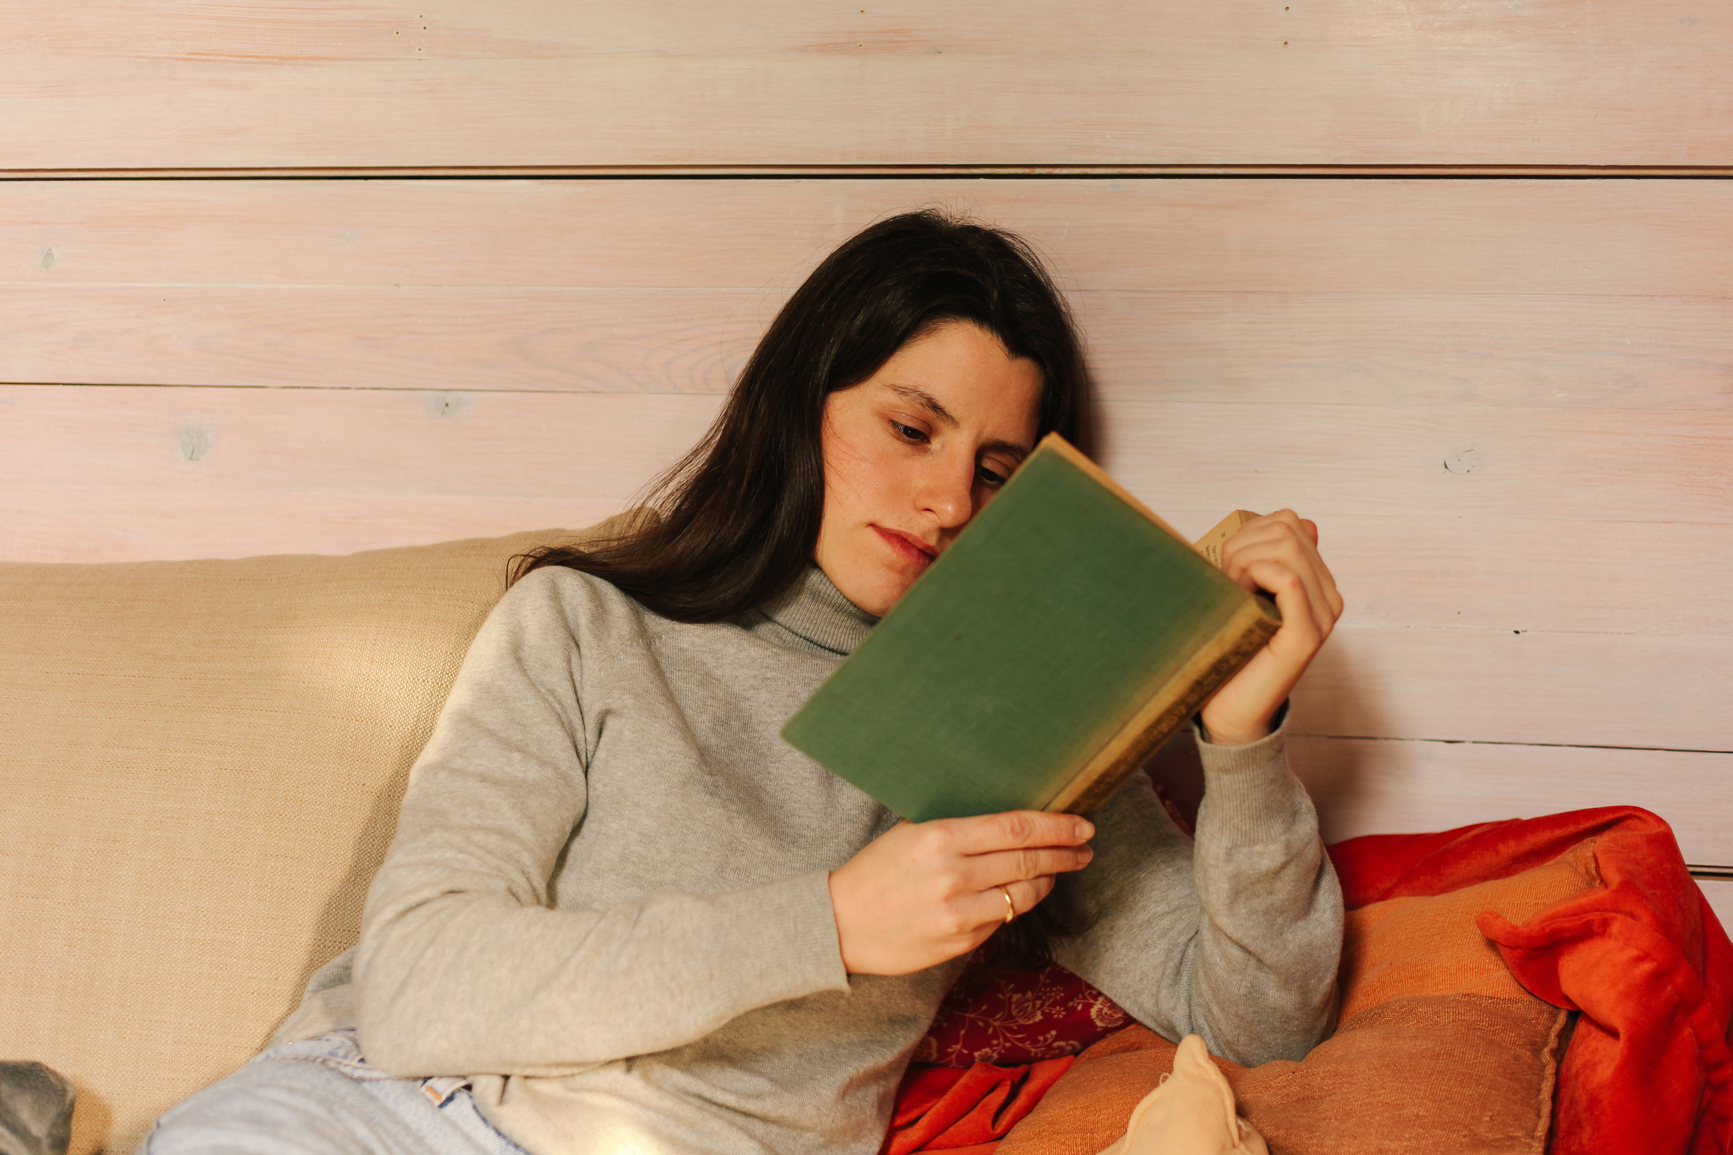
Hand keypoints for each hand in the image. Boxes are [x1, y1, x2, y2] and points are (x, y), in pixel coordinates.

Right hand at [827, 810, 1094, 974]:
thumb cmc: (874, 872)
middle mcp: (954, 875)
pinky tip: (1017, 896)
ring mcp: (958, 914)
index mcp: (941, 837)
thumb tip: (1008, 820)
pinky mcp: (959, 943)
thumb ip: (957, 826)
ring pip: (1024, 895)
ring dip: (1048, 882)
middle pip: (1029, 861)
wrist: (838, 924)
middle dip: (1065, 853)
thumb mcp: (910, 833)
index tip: (1081, 824)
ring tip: (1058, 872)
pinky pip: (1001, 921)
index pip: (1016, 828)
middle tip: (1085, 847)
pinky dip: (1014, 906)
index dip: (1056, 826)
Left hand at [1199, 510, 1343, 745]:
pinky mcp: (1307, 635)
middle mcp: (1329, 597)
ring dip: (1244, 561)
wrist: (1228, 709)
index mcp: (1317, 583)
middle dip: (1243, 545)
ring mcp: (1322, 616)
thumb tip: (1306, 522)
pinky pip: (1288, 579)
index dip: (1248, 533)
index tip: (1228, 567)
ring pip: (1287, 547)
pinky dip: (1255, 575)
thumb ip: (1269, 558)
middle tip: (1226, 581)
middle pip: (1287, 528)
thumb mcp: (1246, 591)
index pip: (1289, 522)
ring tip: (1233, 592)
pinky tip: (1243, 595)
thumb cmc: (1232, 648)